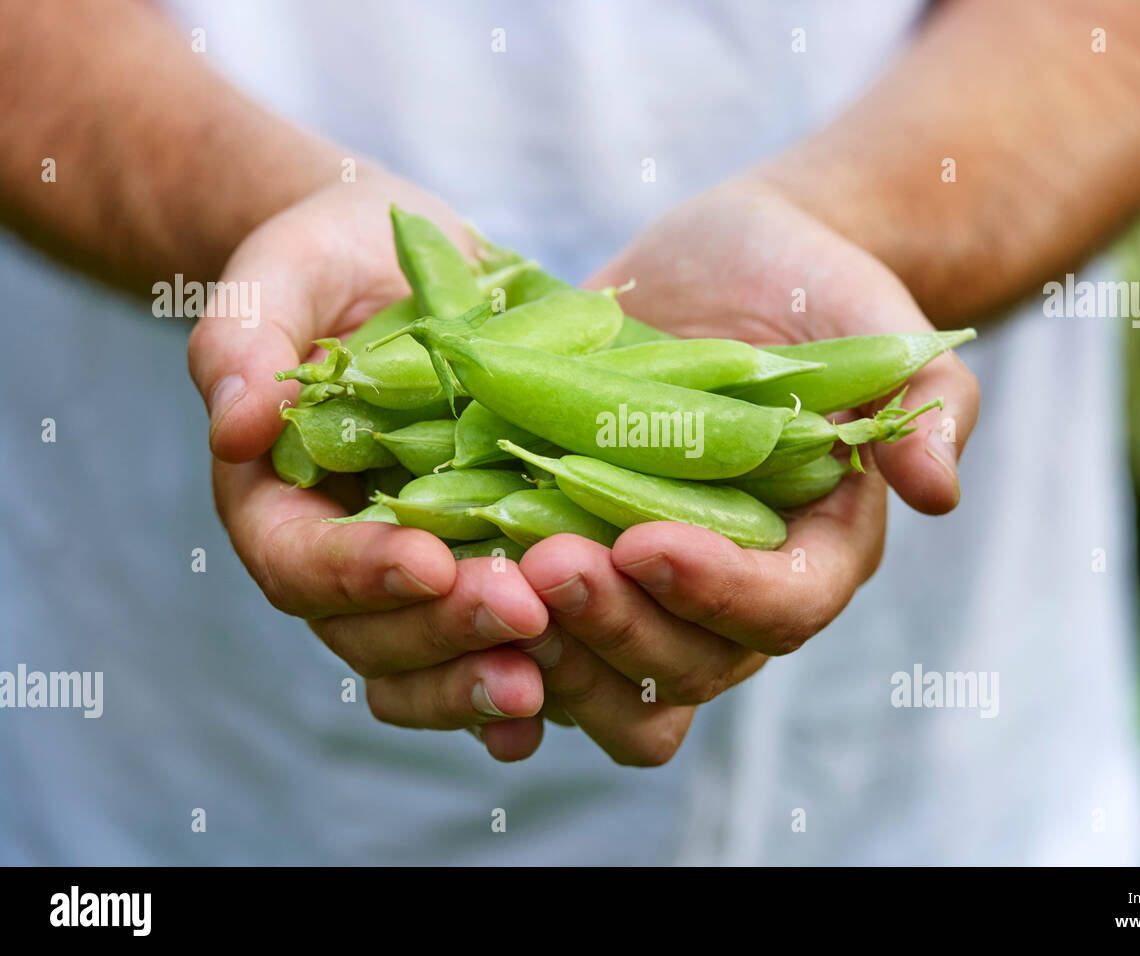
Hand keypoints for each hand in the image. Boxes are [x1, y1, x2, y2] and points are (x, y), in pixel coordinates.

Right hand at [187, 174, 553, 761]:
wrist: (405, 267)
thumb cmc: (331, 262)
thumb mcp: (283, 274)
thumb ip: (243, 339)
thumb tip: (235, 424)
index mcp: (280, 502)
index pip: (301, 562)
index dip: (357, 572)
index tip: (426, 560)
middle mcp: (345, 558)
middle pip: (373, 633)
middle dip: (445, 629)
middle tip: (524, 611)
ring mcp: (418, 574)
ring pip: (432, 659)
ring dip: (486, 673)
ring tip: (551, 669)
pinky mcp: (484, 568)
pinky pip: (491, 647)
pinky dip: (524, 676)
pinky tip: (571, 685)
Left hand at [515, 177, 979, 764]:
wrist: (729, 268)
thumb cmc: (814, 291)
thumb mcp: (877, 326)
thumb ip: (926, 401)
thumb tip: (941, 489)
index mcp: (816, 551)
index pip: (784, 610)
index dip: (719, 594)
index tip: (645, 541)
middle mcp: (733, 591)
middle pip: (688, 665)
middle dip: (616, 625)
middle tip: (546, 561)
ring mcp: (651, 587)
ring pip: (609, 675)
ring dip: (548, 646)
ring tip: (481, 581)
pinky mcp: (582, 558)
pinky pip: (543, 635)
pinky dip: (496, 634)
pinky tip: (441, 597)